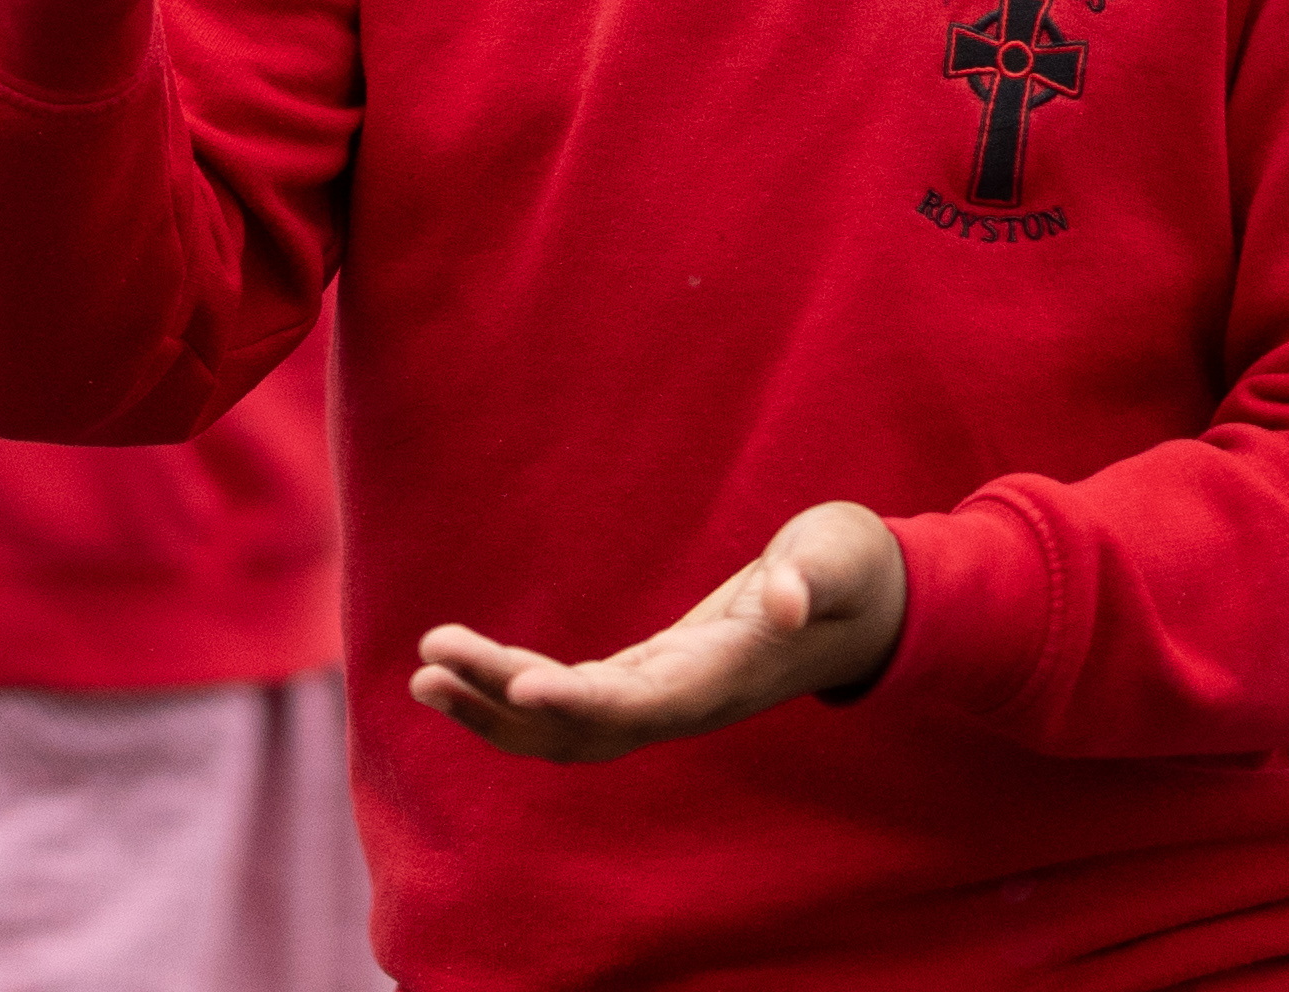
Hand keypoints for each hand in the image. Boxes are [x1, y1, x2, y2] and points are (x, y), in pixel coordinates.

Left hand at [411, 500, 909, 765]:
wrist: (864, 604)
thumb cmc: (848, 570)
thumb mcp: (838, 558)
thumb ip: (814, 578)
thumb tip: (790, 602)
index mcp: (725, 678)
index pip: (642, 705)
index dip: (582, 702)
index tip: (523, 686)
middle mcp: (687, 703)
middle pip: (585, 728)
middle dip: (506, 703)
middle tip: (432, 662)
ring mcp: (665, 698)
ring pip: (569, 730)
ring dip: (494, 712)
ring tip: (423, 679)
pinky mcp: (650, 680)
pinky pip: (571, 705)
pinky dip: (513, 695)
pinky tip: (460, 673)